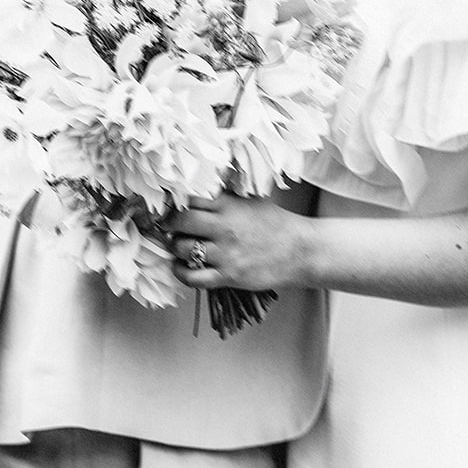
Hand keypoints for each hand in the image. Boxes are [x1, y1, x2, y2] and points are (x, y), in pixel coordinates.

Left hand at [171, 193, 311, 291]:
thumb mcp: (250, 199)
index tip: (170, 205)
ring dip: (175, 247)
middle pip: (180, 221)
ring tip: (179, 244)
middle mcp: (224, 227)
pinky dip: (180, 272)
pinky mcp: (228, 276)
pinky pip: (192, 277)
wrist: (299, 251)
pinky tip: (181, 266)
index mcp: (229, 204)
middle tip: (167, 225)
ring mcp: (225, 253)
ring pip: (181, 249)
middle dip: (168, 223)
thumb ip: (224, 195)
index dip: (175, 201)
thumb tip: (196, 190)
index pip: (189, 197)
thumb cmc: (275, 223)